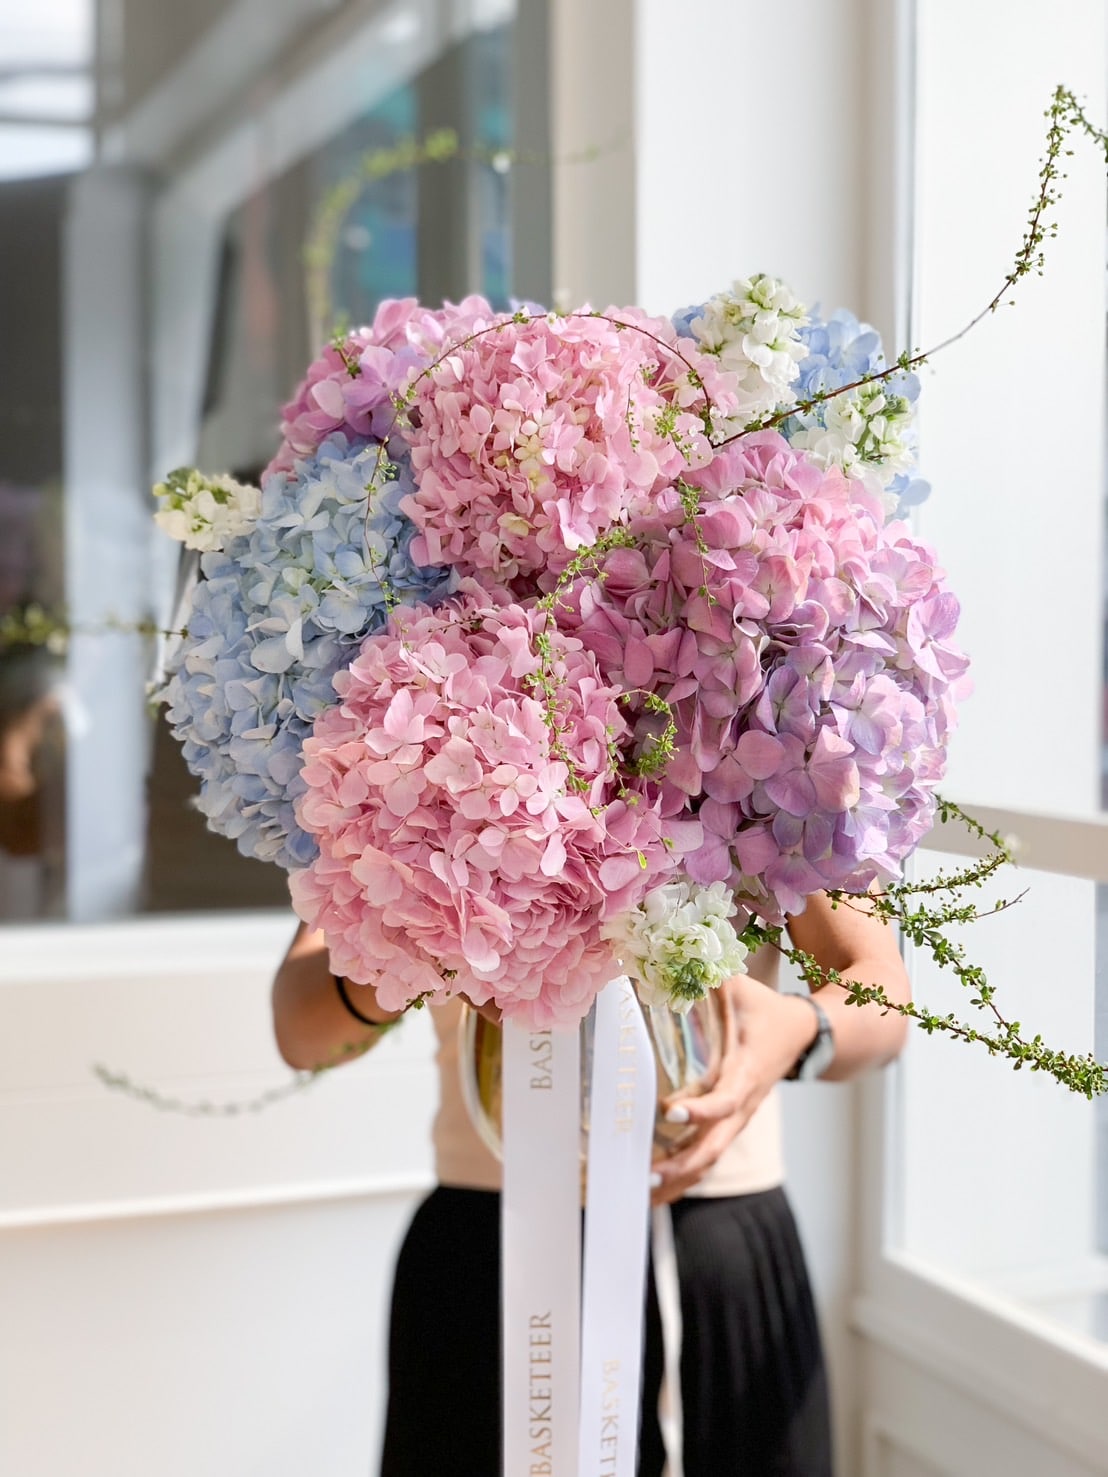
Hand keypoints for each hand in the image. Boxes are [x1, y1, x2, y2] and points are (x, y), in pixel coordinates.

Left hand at [649, 975, 822, 1205]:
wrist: (805, 1034)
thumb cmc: (766, 1009)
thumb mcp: (740, 988)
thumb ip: (709, 978)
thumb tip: (670, 960)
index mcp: (747, 1072)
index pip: (726, 1099)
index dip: (702, 1108)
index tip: (672, 1111)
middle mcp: (743, 1103)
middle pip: (716, 1145)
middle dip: (683, 1165)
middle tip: (648, 1175)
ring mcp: (738, 1117)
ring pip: (711, 1157)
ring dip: (681, 1179)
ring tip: (644, 1194)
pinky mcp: (732, 1122)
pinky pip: (709, 1152)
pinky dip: (685, 1173)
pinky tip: (657, 1187)